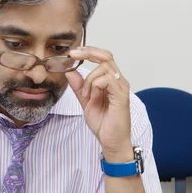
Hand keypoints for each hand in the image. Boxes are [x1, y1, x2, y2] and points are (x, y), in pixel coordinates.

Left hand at [66, 46, 132, 161]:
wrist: (111, 141)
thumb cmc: (103, 123)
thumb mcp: (85, 102)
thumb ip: (79, 87)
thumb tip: (70, 72)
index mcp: (110, 81)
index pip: (103, 57)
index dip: (88, 51)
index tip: (73, 52)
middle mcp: (118, 81)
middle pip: (106, 56)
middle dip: (88, 52)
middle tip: (73, 54)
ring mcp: (121, 87)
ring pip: (104, 68)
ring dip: (89, 79)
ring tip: (86, 95)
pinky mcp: (121, 95)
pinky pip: (107, 80)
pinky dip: (95, 85)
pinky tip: (92, 97)